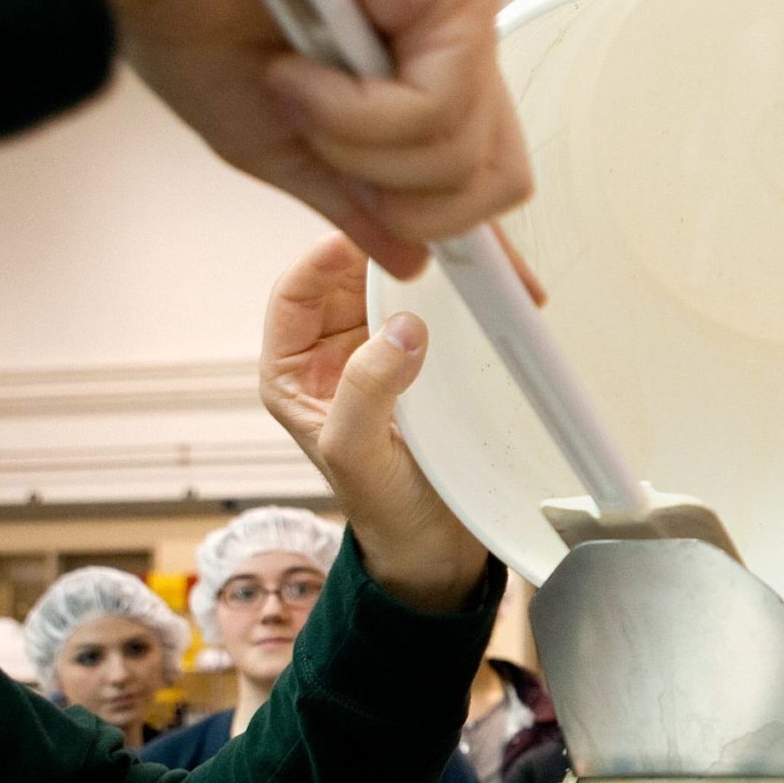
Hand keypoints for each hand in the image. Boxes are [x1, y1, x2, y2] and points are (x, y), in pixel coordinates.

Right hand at [0, 0, 529, 277]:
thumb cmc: (194, 17)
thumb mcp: (279, 144)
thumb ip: (353, 197)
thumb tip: (412, 257)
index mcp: (424, 67)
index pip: (490, 167)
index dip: (476, 228)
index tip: (488, 281)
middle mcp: (457, 35)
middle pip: (498, 175)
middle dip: (404, 196)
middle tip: (323, 145)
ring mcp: (466, 4)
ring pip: (464, 150)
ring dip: (359, 144)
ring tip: (297, 84)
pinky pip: (441, 103)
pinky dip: (358, 110)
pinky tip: (302, 63)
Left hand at [259, 234, 488, 610]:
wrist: (438, 548)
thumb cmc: (385, 510)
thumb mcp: (358, 455)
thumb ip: (366, 391)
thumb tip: (402, 327)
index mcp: (294, 371)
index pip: (297, 292)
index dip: (326, 258)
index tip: (371, 237)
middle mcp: (333, 353)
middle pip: (350, 276)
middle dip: (390, 249)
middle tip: (435, 234)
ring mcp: (381, 353)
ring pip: (396, 285)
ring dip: (432, 267)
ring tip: (471, 257)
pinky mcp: (427, 359)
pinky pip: (436, 307)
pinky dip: (460, 292)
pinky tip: (489, 289)